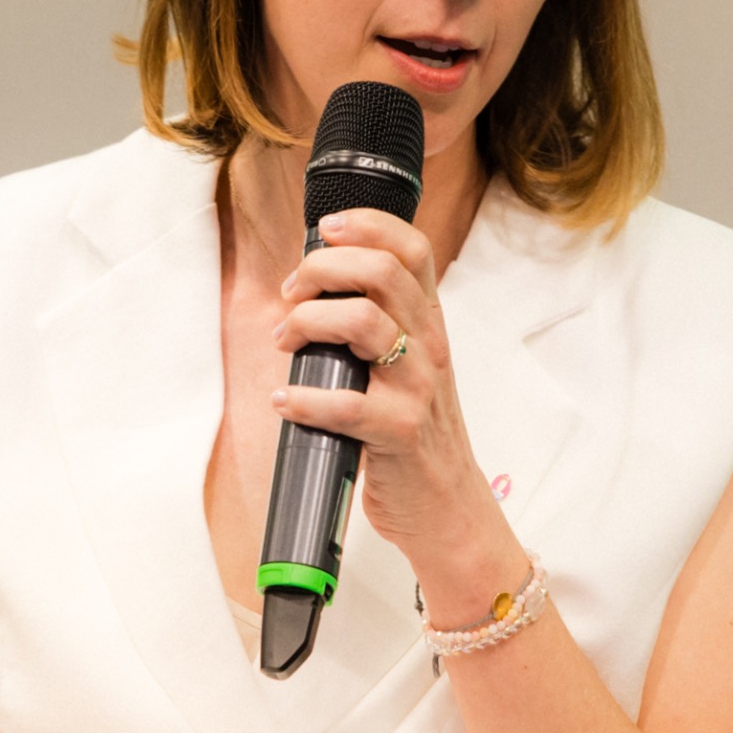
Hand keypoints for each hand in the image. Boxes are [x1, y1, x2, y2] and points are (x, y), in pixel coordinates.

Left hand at [271, 208, 509, 583]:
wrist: (447, 506)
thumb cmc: (415, 434)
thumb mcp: (410, 367)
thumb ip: (379, 325)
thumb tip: (312, 290)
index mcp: (430, 323)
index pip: (413, 248)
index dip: (368, 225)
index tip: (325, 229)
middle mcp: (430, 346)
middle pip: (381, 272)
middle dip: (320, 271)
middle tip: (291, 295)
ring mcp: (418, 388)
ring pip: (362, 322)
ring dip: (306, 324)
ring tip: (285, 343)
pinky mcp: (400, 432)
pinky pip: (345, 404)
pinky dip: (303, 401)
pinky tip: (286, 404)